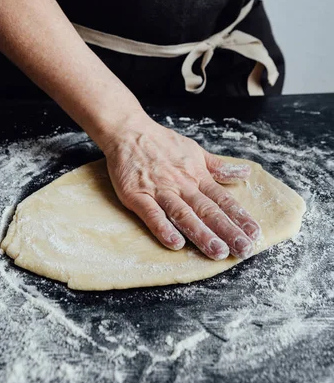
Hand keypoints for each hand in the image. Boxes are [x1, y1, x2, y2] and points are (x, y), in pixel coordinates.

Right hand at [103, 115, 260, 260]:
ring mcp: (159, 190)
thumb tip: (244, 174)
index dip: (239, 217)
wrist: (128, 131)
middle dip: (227, 231)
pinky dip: (163, 228)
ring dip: (201, 233)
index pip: (222, 199)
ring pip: (183, 214)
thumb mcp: (194, 150)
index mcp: (197, 175)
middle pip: (208, 210)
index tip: (254, 234)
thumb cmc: (162, 142)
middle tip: (243, 249)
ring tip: (217, 251)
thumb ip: (218, 167)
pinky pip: (152, 214)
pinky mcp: (137, 195)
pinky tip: (175, 243)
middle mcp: (182, 184)